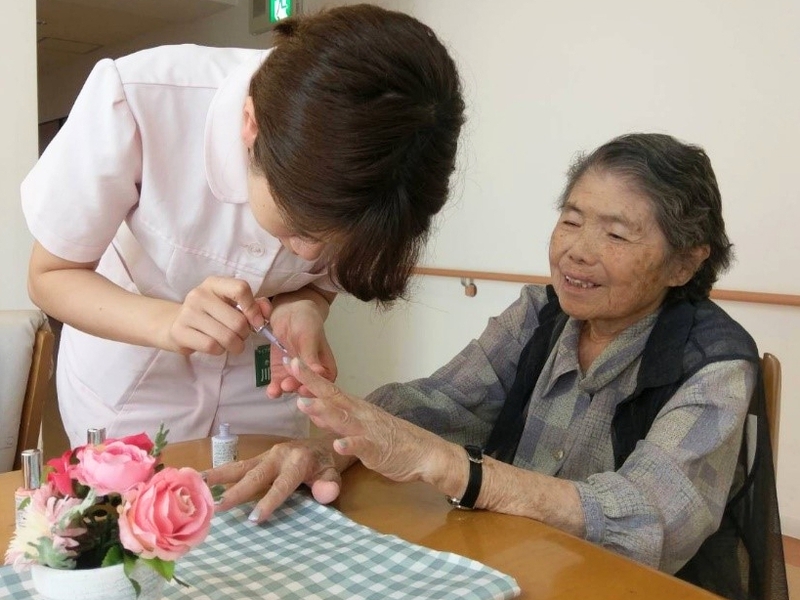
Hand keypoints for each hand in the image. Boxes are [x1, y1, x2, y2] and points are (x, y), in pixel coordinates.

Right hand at [165, 276, 267, 354]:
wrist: (175, 323)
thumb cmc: (211, 314)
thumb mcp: (231, 304)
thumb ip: (253, 305)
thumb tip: (266, 312)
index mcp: (214, 283)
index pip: (240, 289)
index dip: (253, 309)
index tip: (256, 322)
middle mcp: (199, 295)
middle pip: (237, 321)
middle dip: (244, 334)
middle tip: (240, 336)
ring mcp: (188, 313)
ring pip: (226, 337)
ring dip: (235, 345)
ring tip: (230, 343)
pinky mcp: (180, 332)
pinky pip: (212, 346)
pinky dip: (220, 351)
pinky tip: (216, 346)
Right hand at [205, 437, 351, 522]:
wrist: (322, 444)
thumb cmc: (326, 464)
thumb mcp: (334, 474)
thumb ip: (330, 485)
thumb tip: (324, 494)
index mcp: (298, 461)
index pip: (282, 485)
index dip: (269, 502)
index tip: (253, 519)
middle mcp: (278, 455)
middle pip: (255, 475)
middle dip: (237, 492)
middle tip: (217, 507)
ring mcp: (266, 455)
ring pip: (241, 466)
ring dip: (219, 476)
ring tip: (198, 483)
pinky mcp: (259, 458)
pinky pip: (239, 466)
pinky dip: (220, 473)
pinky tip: (202, 480)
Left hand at [266, 293, 336, 397]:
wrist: (287, 312)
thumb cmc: (306, 321)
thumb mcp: (310, 337)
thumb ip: (312, 357)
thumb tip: (319, 375)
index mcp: (326, 367)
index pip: (324, 384)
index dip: (315, 389)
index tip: (305, 388)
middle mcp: (312, 374)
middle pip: (307, 389)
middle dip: (297, 389)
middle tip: (288, 385)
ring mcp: (295, 375)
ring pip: (292, 388)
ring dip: (286, 390)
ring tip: (279, 388)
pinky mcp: (281, 373)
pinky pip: (278, 384)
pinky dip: (275, 389)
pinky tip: (272, 390)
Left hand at [288, 359, 455, 485]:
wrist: (425, 452)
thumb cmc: (391, 439)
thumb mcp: (360, 426)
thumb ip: (336, 418)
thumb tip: (314, 409)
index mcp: (355, 408)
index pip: (329, 388)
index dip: (310, 376)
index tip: (291, 361)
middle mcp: (360, 414)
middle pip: (332, 396)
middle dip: (312, 383)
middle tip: (292, 367)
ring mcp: (368, 431)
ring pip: (343, 419)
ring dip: (324, 411)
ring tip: (305, 404)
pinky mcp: (377, 450)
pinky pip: (362, 447)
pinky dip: (350, 445)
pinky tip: (338, 444)